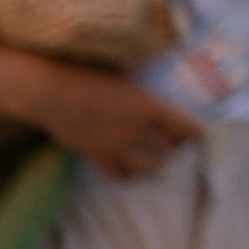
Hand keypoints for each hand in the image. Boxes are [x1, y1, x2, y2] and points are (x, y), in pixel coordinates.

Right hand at [0, 42, 201, 176]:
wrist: (50, 90)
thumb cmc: (88, 71)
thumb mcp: (127, 73)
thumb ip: (147, 90)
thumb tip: (168, 86)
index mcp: (150, 105)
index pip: (187, 129)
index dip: (195, 132)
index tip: (198, 133)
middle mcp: (138, 131)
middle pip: (171, 150)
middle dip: (176, 145)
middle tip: (175, 139)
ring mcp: (117, 148)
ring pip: (150, 168)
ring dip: (155, 161)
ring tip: (155, 153)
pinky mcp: (97, 158)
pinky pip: (122, 176)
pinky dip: (130, 173)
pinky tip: (131, 163)